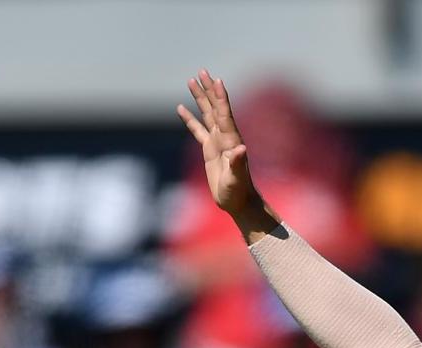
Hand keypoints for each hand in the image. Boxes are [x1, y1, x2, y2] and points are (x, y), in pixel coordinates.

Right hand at [177, 69, 268, 235]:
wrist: (239, 202)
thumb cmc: (238, 192)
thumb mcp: (236, 179)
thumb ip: (238, 164)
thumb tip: (241, 148)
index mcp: (231, 140)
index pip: (224, 115)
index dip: (221, 98)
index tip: (217, 80)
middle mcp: (225, 137)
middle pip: (214, 108)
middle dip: (208, 90)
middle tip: (202, 71)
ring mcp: (217, 142)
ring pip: (206, 114)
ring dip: (200, 98)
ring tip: (191, 80)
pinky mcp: (209, 150)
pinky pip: (197, 129)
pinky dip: (189, 118)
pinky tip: (181, 108)